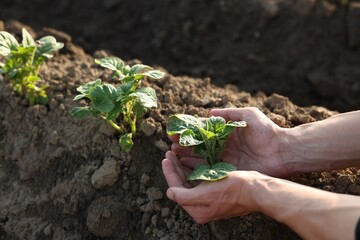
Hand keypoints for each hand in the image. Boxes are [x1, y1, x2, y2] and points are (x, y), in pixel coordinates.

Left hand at [162, 151, 258, 223]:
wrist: (257, 190)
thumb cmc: (234, 190)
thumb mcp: (207, 193)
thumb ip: (185, 196)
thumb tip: (170, 193)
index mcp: (197, 210)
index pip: (176, 189)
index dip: (169, 172)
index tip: (165, 158)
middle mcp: (202, 207)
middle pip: (182, 185)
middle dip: (175, 168)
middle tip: (169, 152)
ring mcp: (209, 199)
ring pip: (189, 181)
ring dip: (182, 167)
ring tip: (176, 153)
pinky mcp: (216, 192)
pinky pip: (199, 180)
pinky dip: (193, 169)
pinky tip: (189, 159)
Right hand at [170, 107, 289, 176]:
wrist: (283, 152)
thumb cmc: (267, 131)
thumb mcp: (248, 115)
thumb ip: (229, 113)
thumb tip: (208, 113)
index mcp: (226, 133)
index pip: (203, 132)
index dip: (189, 132)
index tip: (176, 132)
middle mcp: (223, 146)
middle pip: (199, 146)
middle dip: (185, 146)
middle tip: (171, 147)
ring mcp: (226, 159)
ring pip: (202, 158)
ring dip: (188, 157)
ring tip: (174, 156)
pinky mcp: (230, 170)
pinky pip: (211, 170)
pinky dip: (198, 169)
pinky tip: (186, 168)